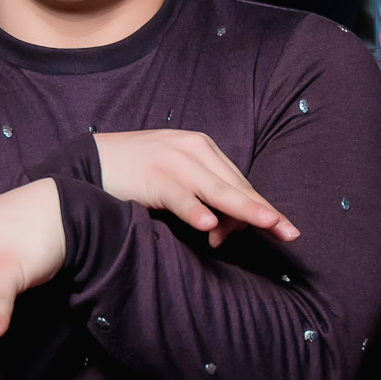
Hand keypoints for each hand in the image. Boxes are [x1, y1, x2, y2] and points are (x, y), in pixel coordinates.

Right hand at [94, 129, 298, 246]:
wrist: (91, 159)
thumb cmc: (135, 172)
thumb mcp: (174, 177)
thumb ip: (199, 196)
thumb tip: (220, 228)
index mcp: (202, 147)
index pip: (238, 182)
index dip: (256, 210)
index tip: (280, 229)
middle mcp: (193, 150)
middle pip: (235, 187)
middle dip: (263, 211)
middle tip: (289, 232)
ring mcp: (174, 161)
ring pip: (217, 191)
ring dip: (244, 209)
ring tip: (267, 223)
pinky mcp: (153, 176)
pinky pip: (179, 196)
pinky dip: (194, 209)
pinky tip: (209, 224)